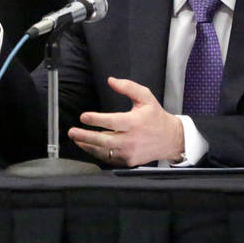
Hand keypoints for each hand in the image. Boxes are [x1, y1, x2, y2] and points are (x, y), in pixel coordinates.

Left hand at [68, 77, 184, 166]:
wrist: (170, 139)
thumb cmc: (156, 117)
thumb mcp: (146, 97)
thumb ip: (128, 87)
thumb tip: (111, 80)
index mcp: (135, 123)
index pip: (112, 121)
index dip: (96, 119)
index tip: (83, 117)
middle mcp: (132, 139)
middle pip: (104, 140)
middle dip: (86, 136)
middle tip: (72, 132)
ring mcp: (130, 152)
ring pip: (104, 151)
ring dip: (88, 145)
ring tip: (77, 139)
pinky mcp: (129, 161)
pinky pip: (109, 158)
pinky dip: (97, 153)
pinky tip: (89, 146)